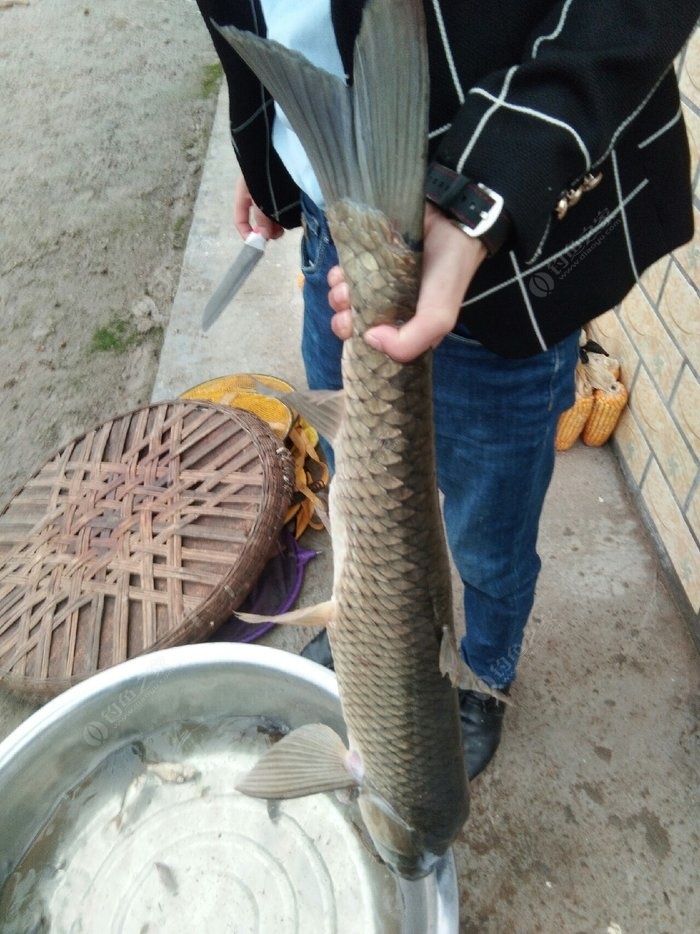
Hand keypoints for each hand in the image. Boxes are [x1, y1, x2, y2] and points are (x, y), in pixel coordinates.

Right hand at [233, 175, 284, 240]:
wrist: (282, 149)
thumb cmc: (266, 173)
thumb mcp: (259, 197)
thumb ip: (261, 217)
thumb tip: (265, 235)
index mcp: (243, 194)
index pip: (240, 219)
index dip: (246, 233)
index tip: (258, 243)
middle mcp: (254, 195)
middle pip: (257, 219)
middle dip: (266, 230)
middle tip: (277, 234)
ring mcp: (268, 194)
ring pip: (270, 216)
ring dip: (276, 225)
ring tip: (284, 227)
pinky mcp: (281, 192)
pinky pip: (280, 209)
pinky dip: (283, 216)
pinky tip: (289, 219)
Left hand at [329, 203, 486, 361]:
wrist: (450, 221)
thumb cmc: (447, 273)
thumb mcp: (438, 318)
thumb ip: (410, 343)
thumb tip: (369, 339)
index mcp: (405, 327)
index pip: (375, 345)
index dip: (361, 343)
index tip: (359, 332)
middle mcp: (389, 308)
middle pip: (355, 324)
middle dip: (345, 321)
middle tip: (347, 311)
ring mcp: (377, 283)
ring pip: (345, 299)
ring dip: (339, 297)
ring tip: (346, 288)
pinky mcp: (367, 260)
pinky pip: (342, 273)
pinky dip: (338, 276)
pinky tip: (343, 272)